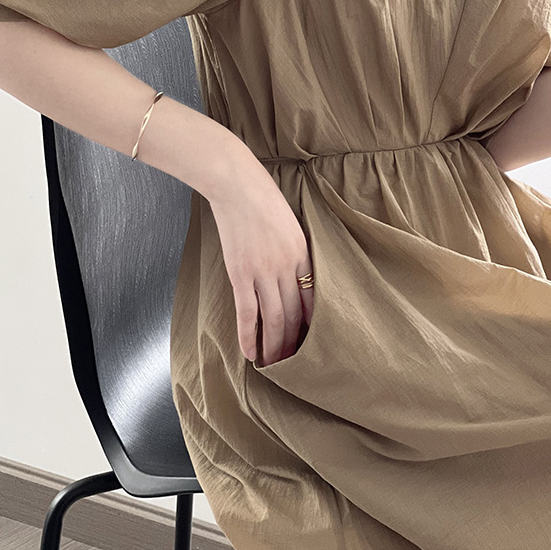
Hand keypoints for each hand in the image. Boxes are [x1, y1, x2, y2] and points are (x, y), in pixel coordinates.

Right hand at [207, 154, 313, 366]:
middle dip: (294, 342)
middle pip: (294, 315)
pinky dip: (249, 336)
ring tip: (273, 365)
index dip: (312, 325)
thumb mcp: (291, 223)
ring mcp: (263, 272)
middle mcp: (286, 267)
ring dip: (274, 346)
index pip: (313, 299)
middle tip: (293, 363)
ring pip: (273, 319)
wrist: (236, 185)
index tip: (312, 342)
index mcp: (303, 254)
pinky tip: (250, 353)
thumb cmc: (262, 198)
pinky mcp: (240, 273)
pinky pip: (247, 313)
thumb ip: (295, 249)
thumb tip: (294, 271)